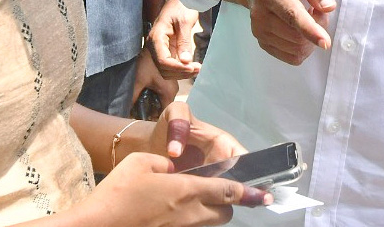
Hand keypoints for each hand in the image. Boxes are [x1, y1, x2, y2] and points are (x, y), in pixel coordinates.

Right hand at [86, 152, 268, 225]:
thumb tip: (175, 170)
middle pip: (225, 213)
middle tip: (218, 193)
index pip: (228, 190)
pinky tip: (175, 213)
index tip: (266, 195)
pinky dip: (194, 222)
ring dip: (212, 215)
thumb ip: (166, 163)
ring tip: (196, 203)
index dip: (249, 192)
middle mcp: (190, 214)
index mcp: (187, 190)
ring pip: (211, 225)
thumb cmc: (117, 193)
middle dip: (228, 203)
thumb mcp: (142, 163)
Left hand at [131, 46, 180, 113]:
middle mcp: (173, 90)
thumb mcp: (137, 81)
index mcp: (169, 92)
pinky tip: (142, 93)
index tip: (138, 118)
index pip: (162, 115)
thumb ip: (132, 98)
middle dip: (149, 111)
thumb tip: (125, 114)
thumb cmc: (146, 61)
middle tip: (135, 110)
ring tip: (137, 102)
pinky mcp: (167, 79)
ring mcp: (171, 84)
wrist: (153, 43)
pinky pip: (161, 92)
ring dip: (150, 103)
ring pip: (161, 100)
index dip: (150, 119)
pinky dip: (152, 95)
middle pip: (161, 108)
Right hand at [147, 0, 201, 79]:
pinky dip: (180, 68)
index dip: (177, 68)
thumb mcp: (185, 22)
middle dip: (179, 72)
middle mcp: (155, 45)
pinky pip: (170, 64)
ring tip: (196, 69)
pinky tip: (192, 66)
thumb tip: (185, 61)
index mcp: (156, 37)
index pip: (162, 61)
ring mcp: (159, 48)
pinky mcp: (166, 49)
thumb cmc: (181, 6)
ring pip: (166, 69)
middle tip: (197, 69)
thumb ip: (184, 42)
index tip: (191, 68)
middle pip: (163, 68)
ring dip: (180, 72)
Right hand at [242, 0, 334, 64]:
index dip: (310, 30)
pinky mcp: (263, 42)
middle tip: (317, 9)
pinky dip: (304, 46)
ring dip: (311, 37)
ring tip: (307, 15)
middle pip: (298, 36)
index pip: (292, 15)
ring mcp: (259, 31)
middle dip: (318, 27)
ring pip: (297, 49)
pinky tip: (300, 29)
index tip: (325, 42)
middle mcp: (260, 14)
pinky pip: (293, 56)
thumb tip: (328, 7)